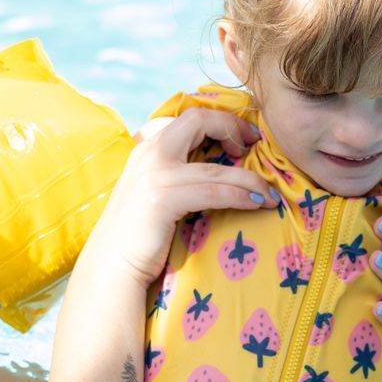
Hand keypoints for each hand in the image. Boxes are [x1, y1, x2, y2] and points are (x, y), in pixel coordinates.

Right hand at [82, 109, 277, 289]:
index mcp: (148, 147)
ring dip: (250, 180)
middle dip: (233, 128)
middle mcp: (149, 153)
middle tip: (256, 147)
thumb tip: (223, 165)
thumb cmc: (141, 232)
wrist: (112, 265)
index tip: (245, 138)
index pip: (190, 117)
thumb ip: (178, 171)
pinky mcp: (162, 199)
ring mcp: (154, 175)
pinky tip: (258, 204)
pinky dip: (241, 196)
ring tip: (270, 194)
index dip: (222, 121)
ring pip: (216, 168)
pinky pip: (214, 192)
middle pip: (199, 121)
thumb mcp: (157, 189)